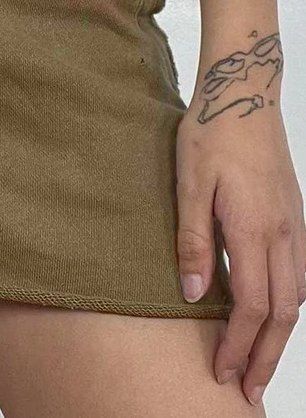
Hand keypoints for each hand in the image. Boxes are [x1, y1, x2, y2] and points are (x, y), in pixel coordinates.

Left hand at [175, 92, 304, 406]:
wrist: (243, 96)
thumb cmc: (210, 135)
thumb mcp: (189, 185)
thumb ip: (194, 241)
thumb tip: (196, 295)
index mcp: (255, 230)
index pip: (255, 307)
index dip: (238, 345)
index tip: (222, 373)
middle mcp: (285, 234)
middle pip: (284, 313)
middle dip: (264, 355)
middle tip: (246, 388)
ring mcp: (295, 225)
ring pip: (298, 296)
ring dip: (279, 335)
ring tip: (258, 359)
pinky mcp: (294, 214)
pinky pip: (300, 273)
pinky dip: (289, 304)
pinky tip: (275, 310)